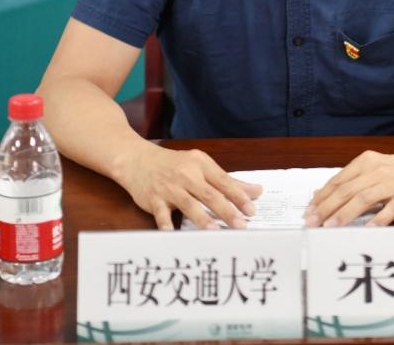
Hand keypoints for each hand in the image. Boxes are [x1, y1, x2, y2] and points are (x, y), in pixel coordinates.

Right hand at [115, 143, 262, 229]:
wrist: (136, 159)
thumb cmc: (173, 165)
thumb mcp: (200, 166)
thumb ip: (228, 181)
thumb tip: (257, 191)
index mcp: (200, 165)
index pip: (224, 181)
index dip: (238, 196)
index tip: (251, 210)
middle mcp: (186, 175)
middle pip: (209, 194)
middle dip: (226, 210)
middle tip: (241, 225)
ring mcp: (169, 188)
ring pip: (188, 204)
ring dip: (202, 218)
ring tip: (216, 231)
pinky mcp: (154, 199)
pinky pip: (161, 214)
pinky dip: (166, 224)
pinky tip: (172, 234)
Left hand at [304, 150, 393, 227]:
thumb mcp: (373, 169)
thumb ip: (348, 181)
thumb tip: (319, 193)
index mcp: (366, 163)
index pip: (338, 182)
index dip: (321, 198)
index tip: (307, 213)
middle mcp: (377, 171)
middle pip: (346, 190)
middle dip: (326, 208)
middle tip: (312, 223)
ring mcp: (393, 184)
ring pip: (364, 198)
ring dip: (345, 214)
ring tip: (330, 228)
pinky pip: (390, 209)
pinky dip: (377, 219)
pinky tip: (366, 230)